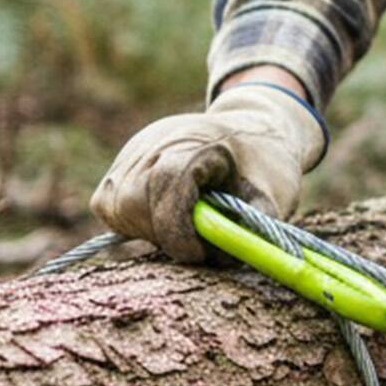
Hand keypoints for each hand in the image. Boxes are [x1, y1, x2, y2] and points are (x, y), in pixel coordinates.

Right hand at [91, 81, 327, 262]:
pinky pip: (111, 205)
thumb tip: (222, 256)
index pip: (168, 179)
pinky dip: (136, 221)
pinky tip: (169, 214)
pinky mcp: (120, 165)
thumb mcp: (274, 194)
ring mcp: (133, 151)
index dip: (176, 224)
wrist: (250, 128)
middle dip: (162, 232)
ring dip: (148, 229)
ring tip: (187, 222)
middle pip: (132, 199)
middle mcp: (156, 140)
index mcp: (200, 140)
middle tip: (197, 243)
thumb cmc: (264, 163)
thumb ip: (250, 228)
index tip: (197, 253)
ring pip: (114, 206)